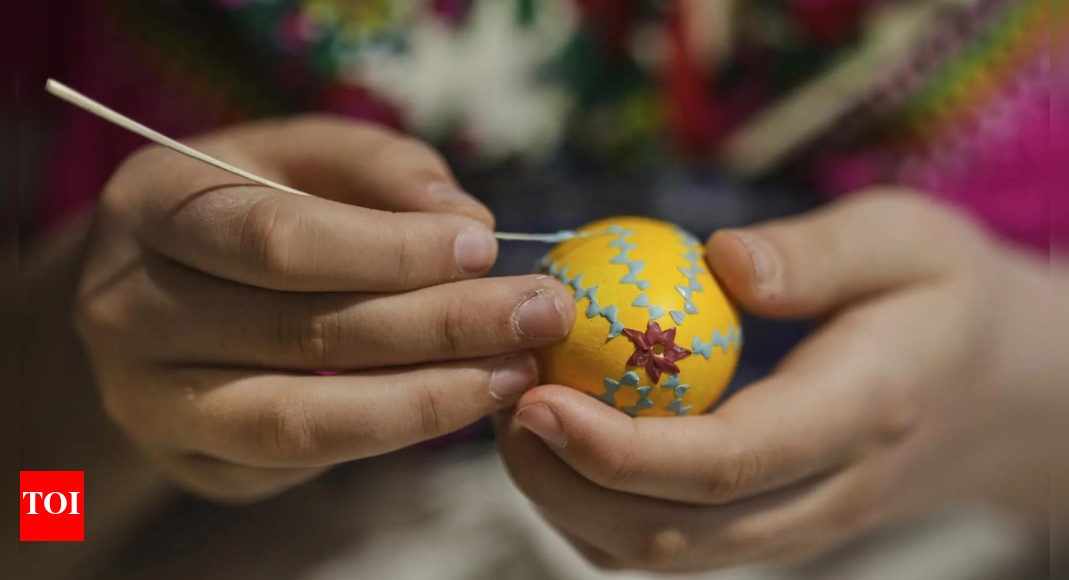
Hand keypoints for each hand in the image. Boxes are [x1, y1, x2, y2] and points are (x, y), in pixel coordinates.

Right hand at [75, 116, 574, 501]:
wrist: (148, 295)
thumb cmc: (243, 206)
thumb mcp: (296, 155)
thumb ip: (378, 167)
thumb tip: (468, 221)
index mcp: (153, 207)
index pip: (279, 240)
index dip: (392, 251)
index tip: (485, 250)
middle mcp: (130, 311)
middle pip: (303, 332)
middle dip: (441, 326)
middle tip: (539, 315)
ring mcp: (151, 400)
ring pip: (305, 418)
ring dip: (429, 399)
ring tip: (517, 372)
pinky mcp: (192, 460)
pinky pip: (305, 459)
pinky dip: (395, 431)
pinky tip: (464, 398)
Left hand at [497, 191, 1050, 571]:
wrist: (998, 390)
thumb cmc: (942, 295)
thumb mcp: (904, 239)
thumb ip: (818, 254)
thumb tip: (717, 261)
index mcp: (861, 418)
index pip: (726, 462)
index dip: (617, 447)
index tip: (534, 397)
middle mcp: (824, 496)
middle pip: (674, 531)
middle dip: (564, 481)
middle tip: (499, 396)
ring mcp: (794, 526)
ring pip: (661, 555)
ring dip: (568, 500)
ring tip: (514, 414)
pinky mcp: (768, 528)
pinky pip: (668, 545)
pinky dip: (594, 508)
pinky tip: (559, 440)